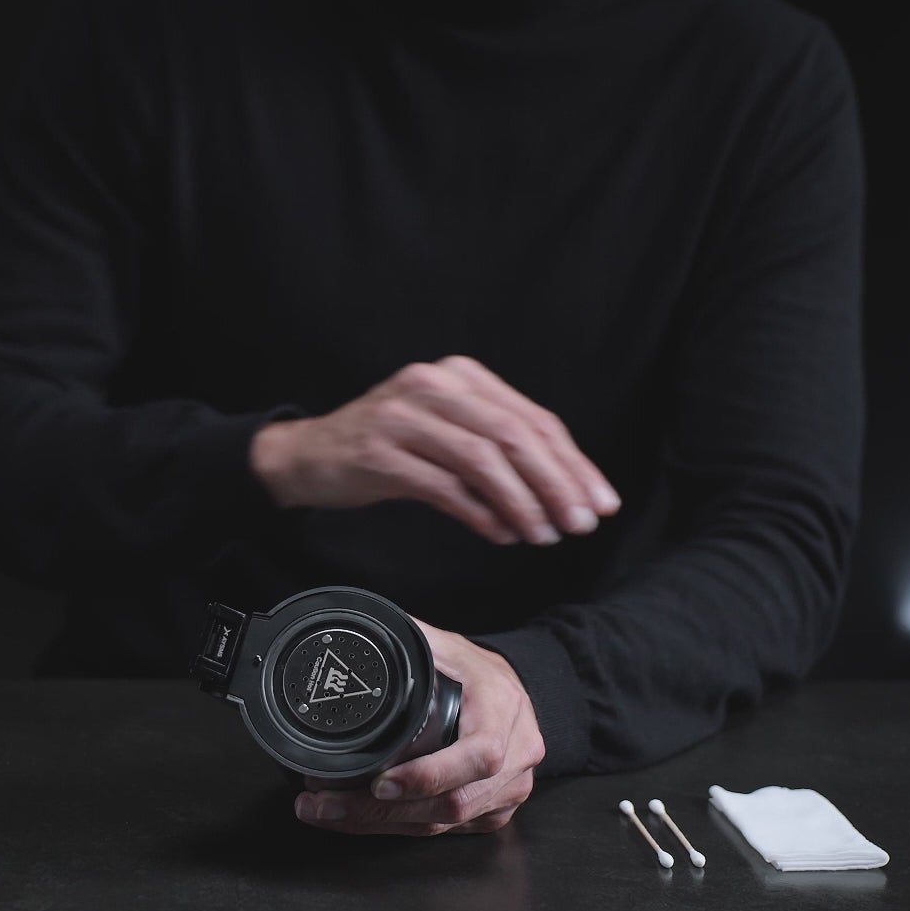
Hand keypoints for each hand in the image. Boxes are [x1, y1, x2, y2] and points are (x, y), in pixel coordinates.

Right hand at [250, 355, 619, 545]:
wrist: (309, 455)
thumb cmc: (388, 447)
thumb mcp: (447, 433)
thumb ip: (498, 449)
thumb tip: (560, 495)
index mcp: (460, 375)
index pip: (532, 418)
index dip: (573, 463)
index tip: (600, 501)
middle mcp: (434, 386)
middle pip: (513, 435)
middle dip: (556, 484)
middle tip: (581, 523)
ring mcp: (404, 416)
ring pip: (482, 460)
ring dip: (522, 503)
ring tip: (544, 535)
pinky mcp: (380, 452)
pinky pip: (443, 486)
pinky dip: (479, 513)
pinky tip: (501, 534)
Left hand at [295, 619, 544, 835]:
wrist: (514, 693)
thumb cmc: (479, 672)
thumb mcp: (449, 648)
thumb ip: (412, 641)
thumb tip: (360, 632)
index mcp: (503, 710)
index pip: (478, 755)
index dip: (428, 776)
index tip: (379, 782)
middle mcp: (516, 757)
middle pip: (452, 802)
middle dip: (381, 811)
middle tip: (325, 804)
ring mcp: (508, 790)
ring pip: (443, 824)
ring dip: (380, 823)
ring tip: (327, 812)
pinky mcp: (494, 812)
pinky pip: (445, 831)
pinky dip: (398, 827)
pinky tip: (361, 820)